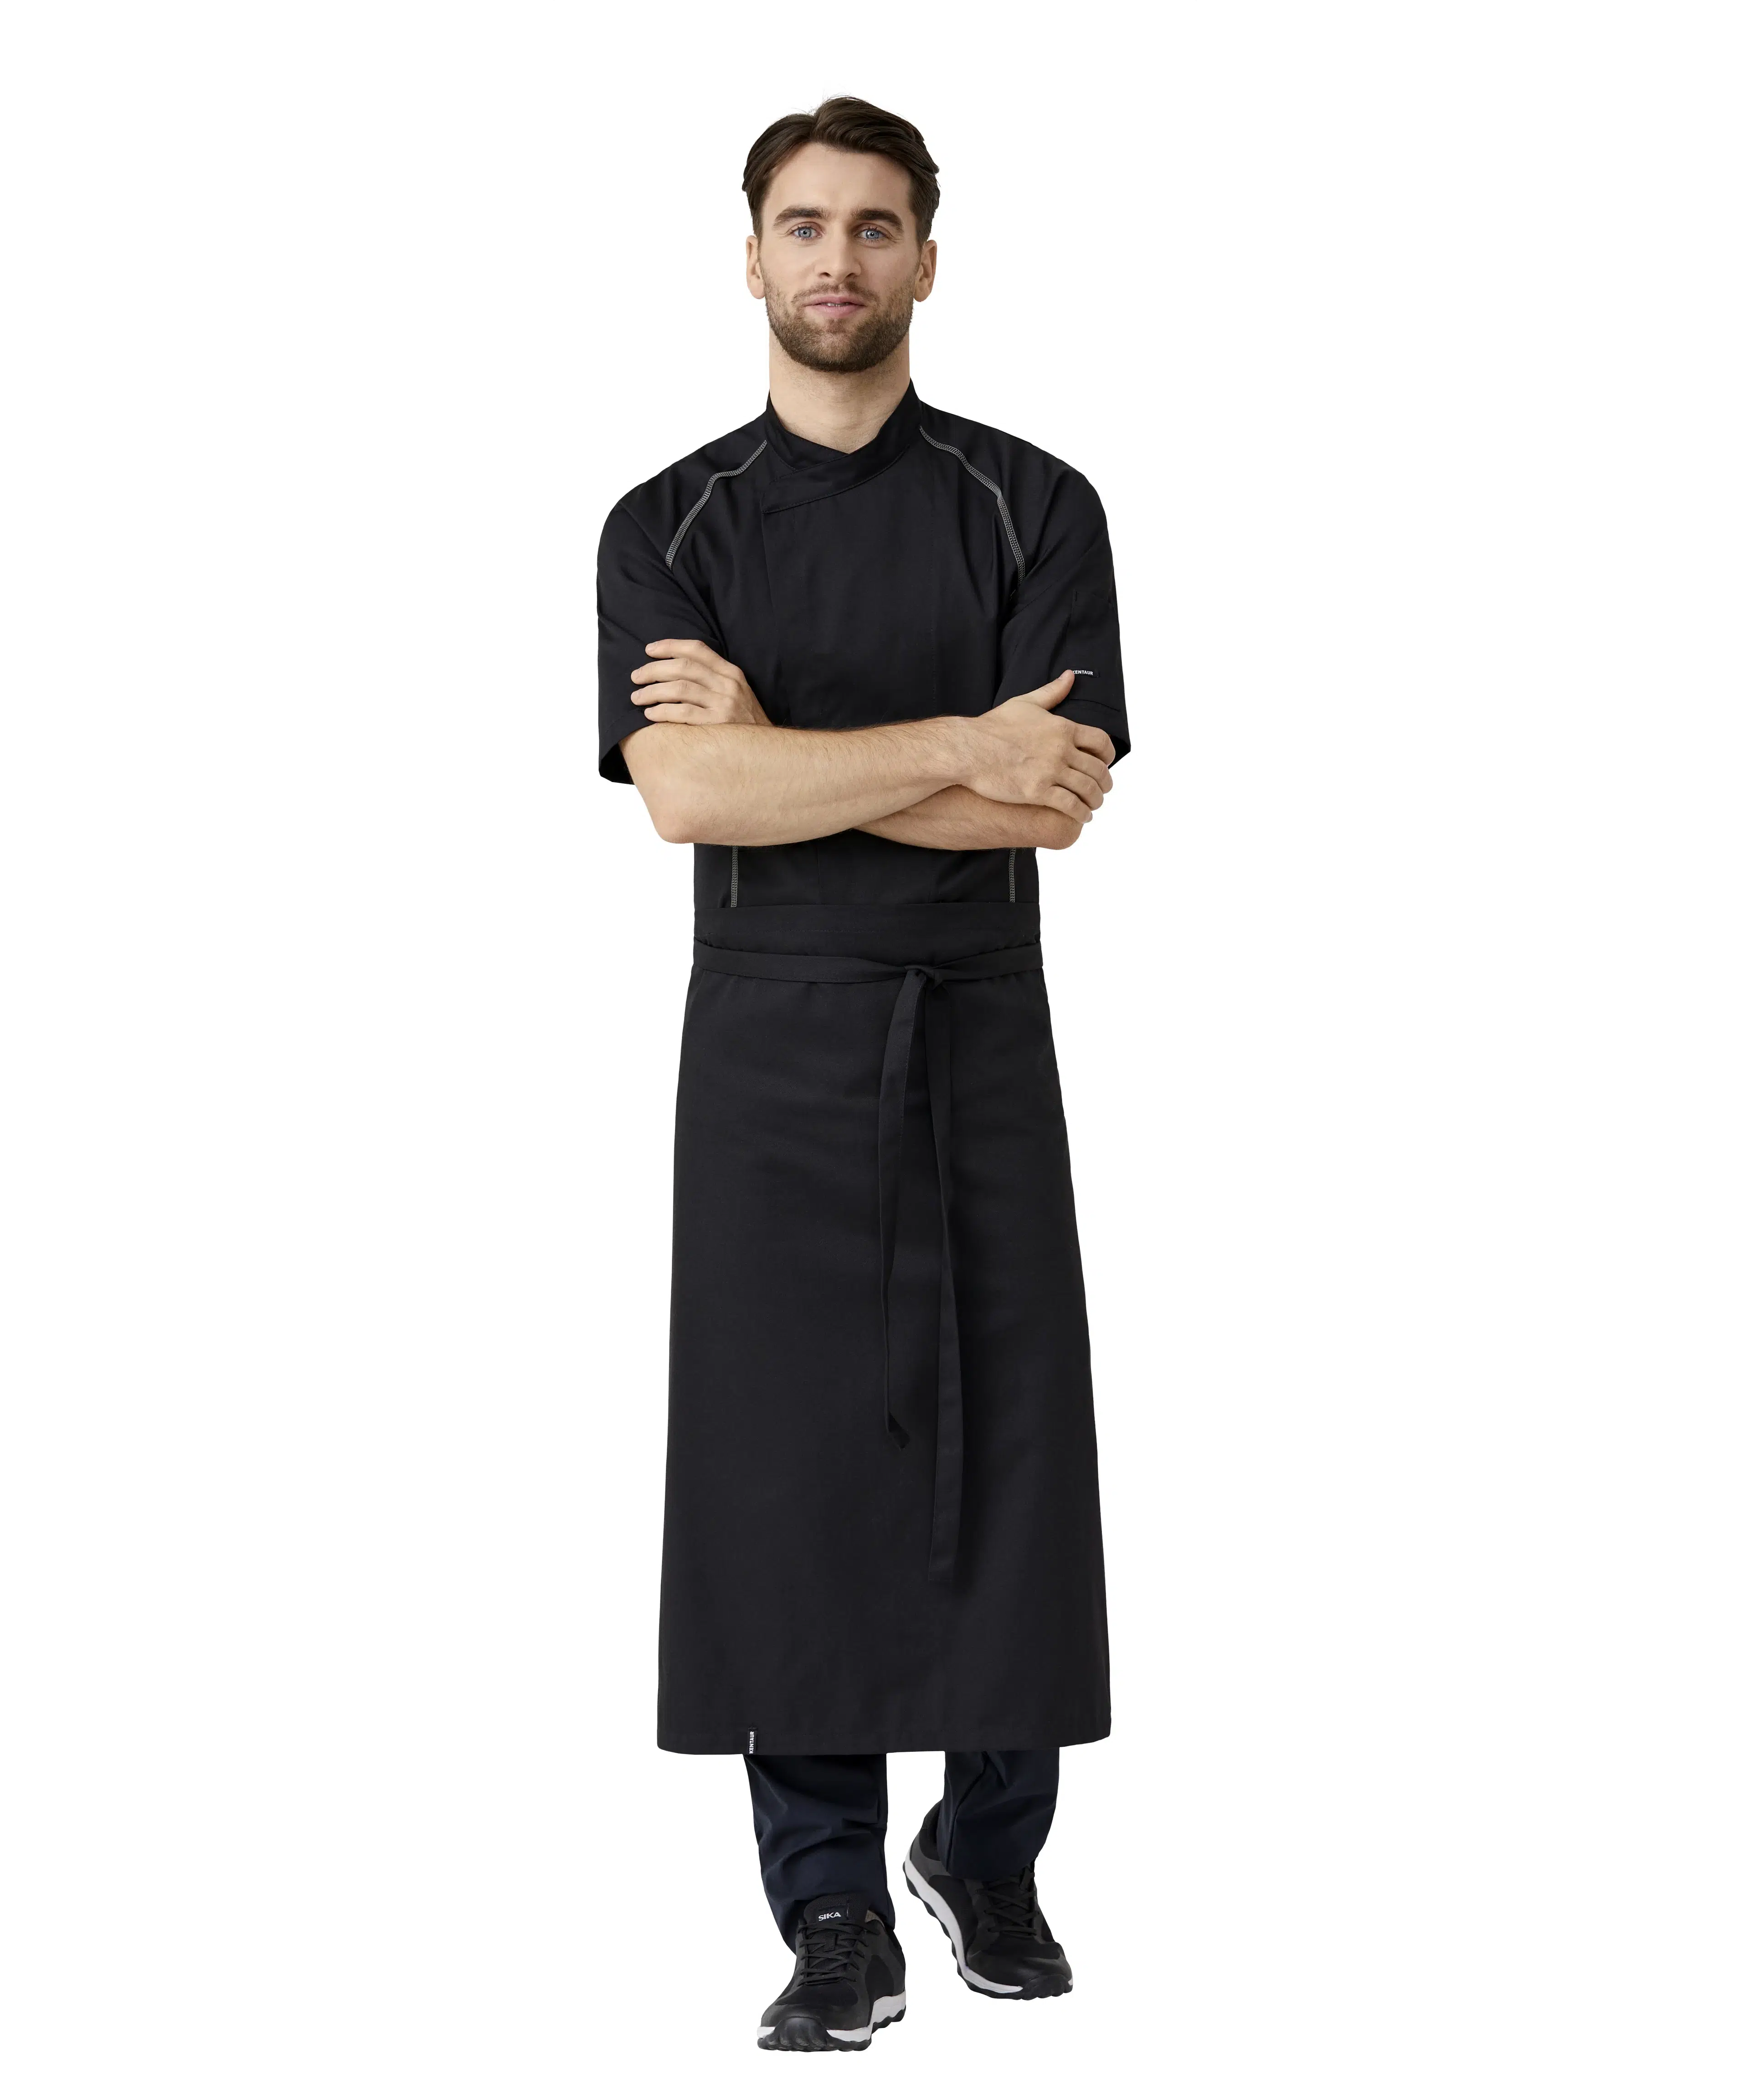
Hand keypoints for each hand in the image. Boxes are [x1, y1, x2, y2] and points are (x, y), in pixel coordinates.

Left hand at [630, 640, 771, 724]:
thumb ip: (712, 678)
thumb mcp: (735, 692)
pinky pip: (682, 714)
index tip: (648, 650)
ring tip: (637, 698)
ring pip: (679, 689)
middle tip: (635, 677)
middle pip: (682, 668)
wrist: (764, 750)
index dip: (670, 646)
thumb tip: (674, 669)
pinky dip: (662, 712)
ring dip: (652, 692)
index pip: (696, 649)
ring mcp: (723, 705)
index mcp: (731, 672)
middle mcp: (728, 685)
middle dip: (653, 670)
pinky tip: (650, 715)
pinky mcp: (717, 725)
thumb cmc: (742, 721)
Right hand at [955, 671, 1115, 819]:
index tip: (1106, 764)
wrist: (968, 749)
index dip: (1109, 756)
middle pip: (1098, 769)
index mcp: (1062, 728)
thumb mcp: (1026, 703)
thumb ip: (1052, 691)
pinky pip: (1070, 805)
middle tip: (1102, 789)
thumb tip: (1070, 676)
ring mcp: (1050, 771)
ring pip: (1088, 789)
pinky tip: (1082, 817)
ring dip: (1095, 800)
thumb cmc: (993, 726)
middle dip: (1105, 783)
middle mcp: (1061, 749)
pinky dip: (1081, 813)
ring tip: (1093, 806)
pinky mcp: (1037, 791)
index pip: (1101, 742)